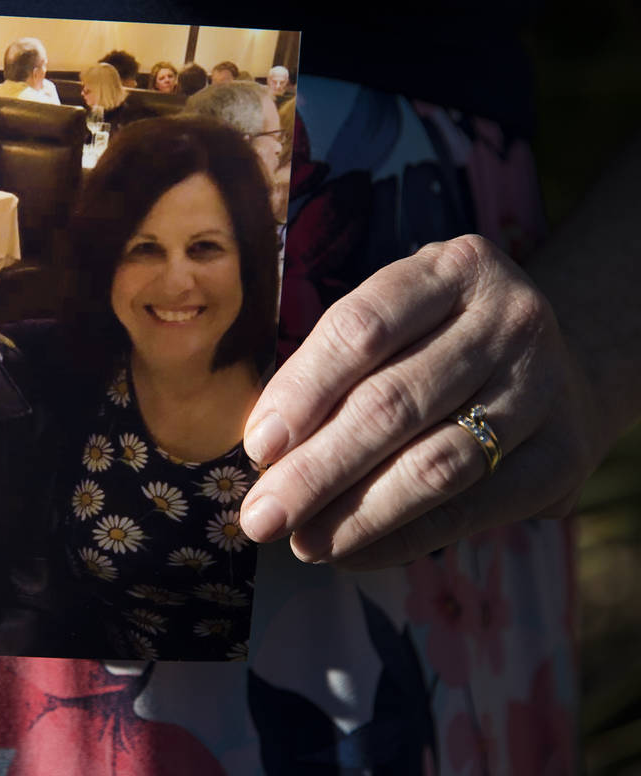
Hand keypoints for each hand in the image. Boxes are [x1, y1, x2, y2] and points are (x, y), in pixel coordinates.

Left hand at [238, 234, 602, 567]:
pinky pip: (472, 509)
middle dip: (317, 469)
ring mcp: (545, 386)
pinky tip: (351, 552)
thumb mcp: (394, 324)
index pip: (362, 329)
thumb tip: (266, 449)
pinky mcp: (564, 455)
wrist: (553, 367)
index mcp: (454, 269)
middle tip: (261, 517)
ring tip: (301, 542)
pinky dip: (403, 537)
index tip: (258, 446)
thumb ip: (332, 369)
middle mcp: (509, 319)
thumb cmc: (434, 343)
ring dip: (356, 513)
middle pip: (394, 403)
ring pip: (436, 463)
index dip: (303, 391)